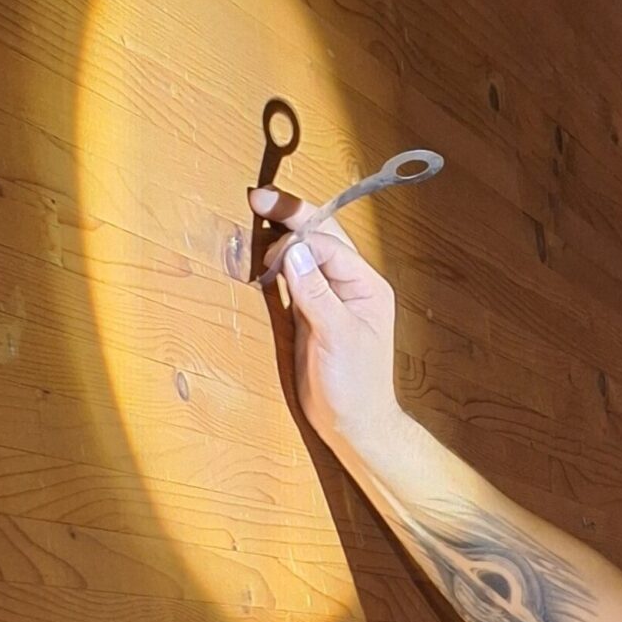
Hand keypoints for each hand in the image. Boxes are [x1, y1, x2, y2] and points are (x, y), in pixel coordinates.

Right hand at [248, 184, 407, 458]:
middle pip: (320, 236)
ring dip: (281, 234)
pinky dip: (277, 262)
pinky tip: (260, 254)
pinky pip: (294, 276)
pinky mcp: (311, 311)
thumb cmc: (356, 386)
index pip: (329, 245)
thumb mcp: (338, 339)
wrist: (354, 424)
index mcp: (367, 286)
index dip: (299, 239)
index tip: (271, 251)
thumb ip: (317, 294)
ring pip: (305, 252)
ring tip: (255, 215)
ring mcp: (330, 296)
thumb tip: (293, 251)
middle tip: (256, 198)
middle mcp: (351, 285)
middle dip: (290, 216)